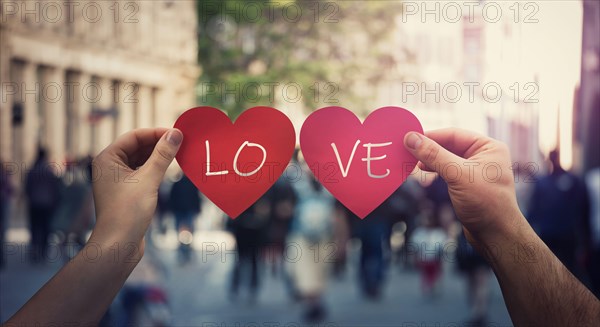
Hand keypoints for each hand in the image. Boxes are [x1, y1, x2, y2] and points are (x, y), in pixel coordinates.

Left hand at [91, 128, 182, 246]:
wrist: (118, 246)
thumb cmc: (128, 212)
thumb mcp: (149, 180)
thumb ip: (163, 155)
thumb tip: (176, 134)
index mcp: (107, 159)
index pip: (134, 136)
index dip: (156, 133)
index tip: (177, 134)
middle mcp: (109, 167)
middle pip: (137, 147)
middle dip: (158, 144)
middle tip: (181, 143)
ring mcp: (117, 180)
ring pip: (141, 160)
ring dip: (158, 157)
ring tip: (178, 156)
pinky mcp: (126, 193)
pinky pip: (142, 173)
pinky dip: (155, 170)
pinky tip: (169, 171)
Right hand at [404, 128, 525, 242]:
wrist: (496, 236)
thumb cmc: (485, 203)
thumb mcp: (457, 175)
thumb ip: (434, 155)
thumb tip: (411, 138)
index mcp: (489, 147)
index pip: (453, 134)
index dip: (430, 136)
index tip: (408, 138)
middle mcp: (484, 155)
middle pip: (449, 145)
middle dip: (428, 149)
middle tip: (407, 151)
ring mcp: (476, 170)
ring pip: (447, 158)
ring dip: (430, 160)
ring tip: (413, 164)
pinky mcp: (468, 183)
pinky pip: (448, 170)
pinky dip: (435, 169)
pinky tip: (424, 172)